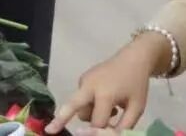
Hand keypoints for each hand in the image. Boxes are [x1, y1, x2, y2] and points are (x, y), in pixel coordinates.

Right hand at [46, 35, 167, 132]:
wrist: (133, 58)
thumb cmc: (137, 85)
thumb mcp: (136, 108)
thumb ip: (124, 126)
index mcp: (104, 94)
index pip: (98, 122)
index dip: (103, 131)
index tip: (108, 134)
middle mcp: (89, 86)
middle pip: (72, 106)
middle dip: (60, 119)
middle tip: (49, 130)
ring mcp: (83, 81)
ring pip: (79, 107)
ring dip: (91, 114)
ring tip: (113, 110)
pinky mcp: (82, 79)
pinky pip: (82, 99)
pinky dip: (91, 105)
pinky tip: (107, 101)